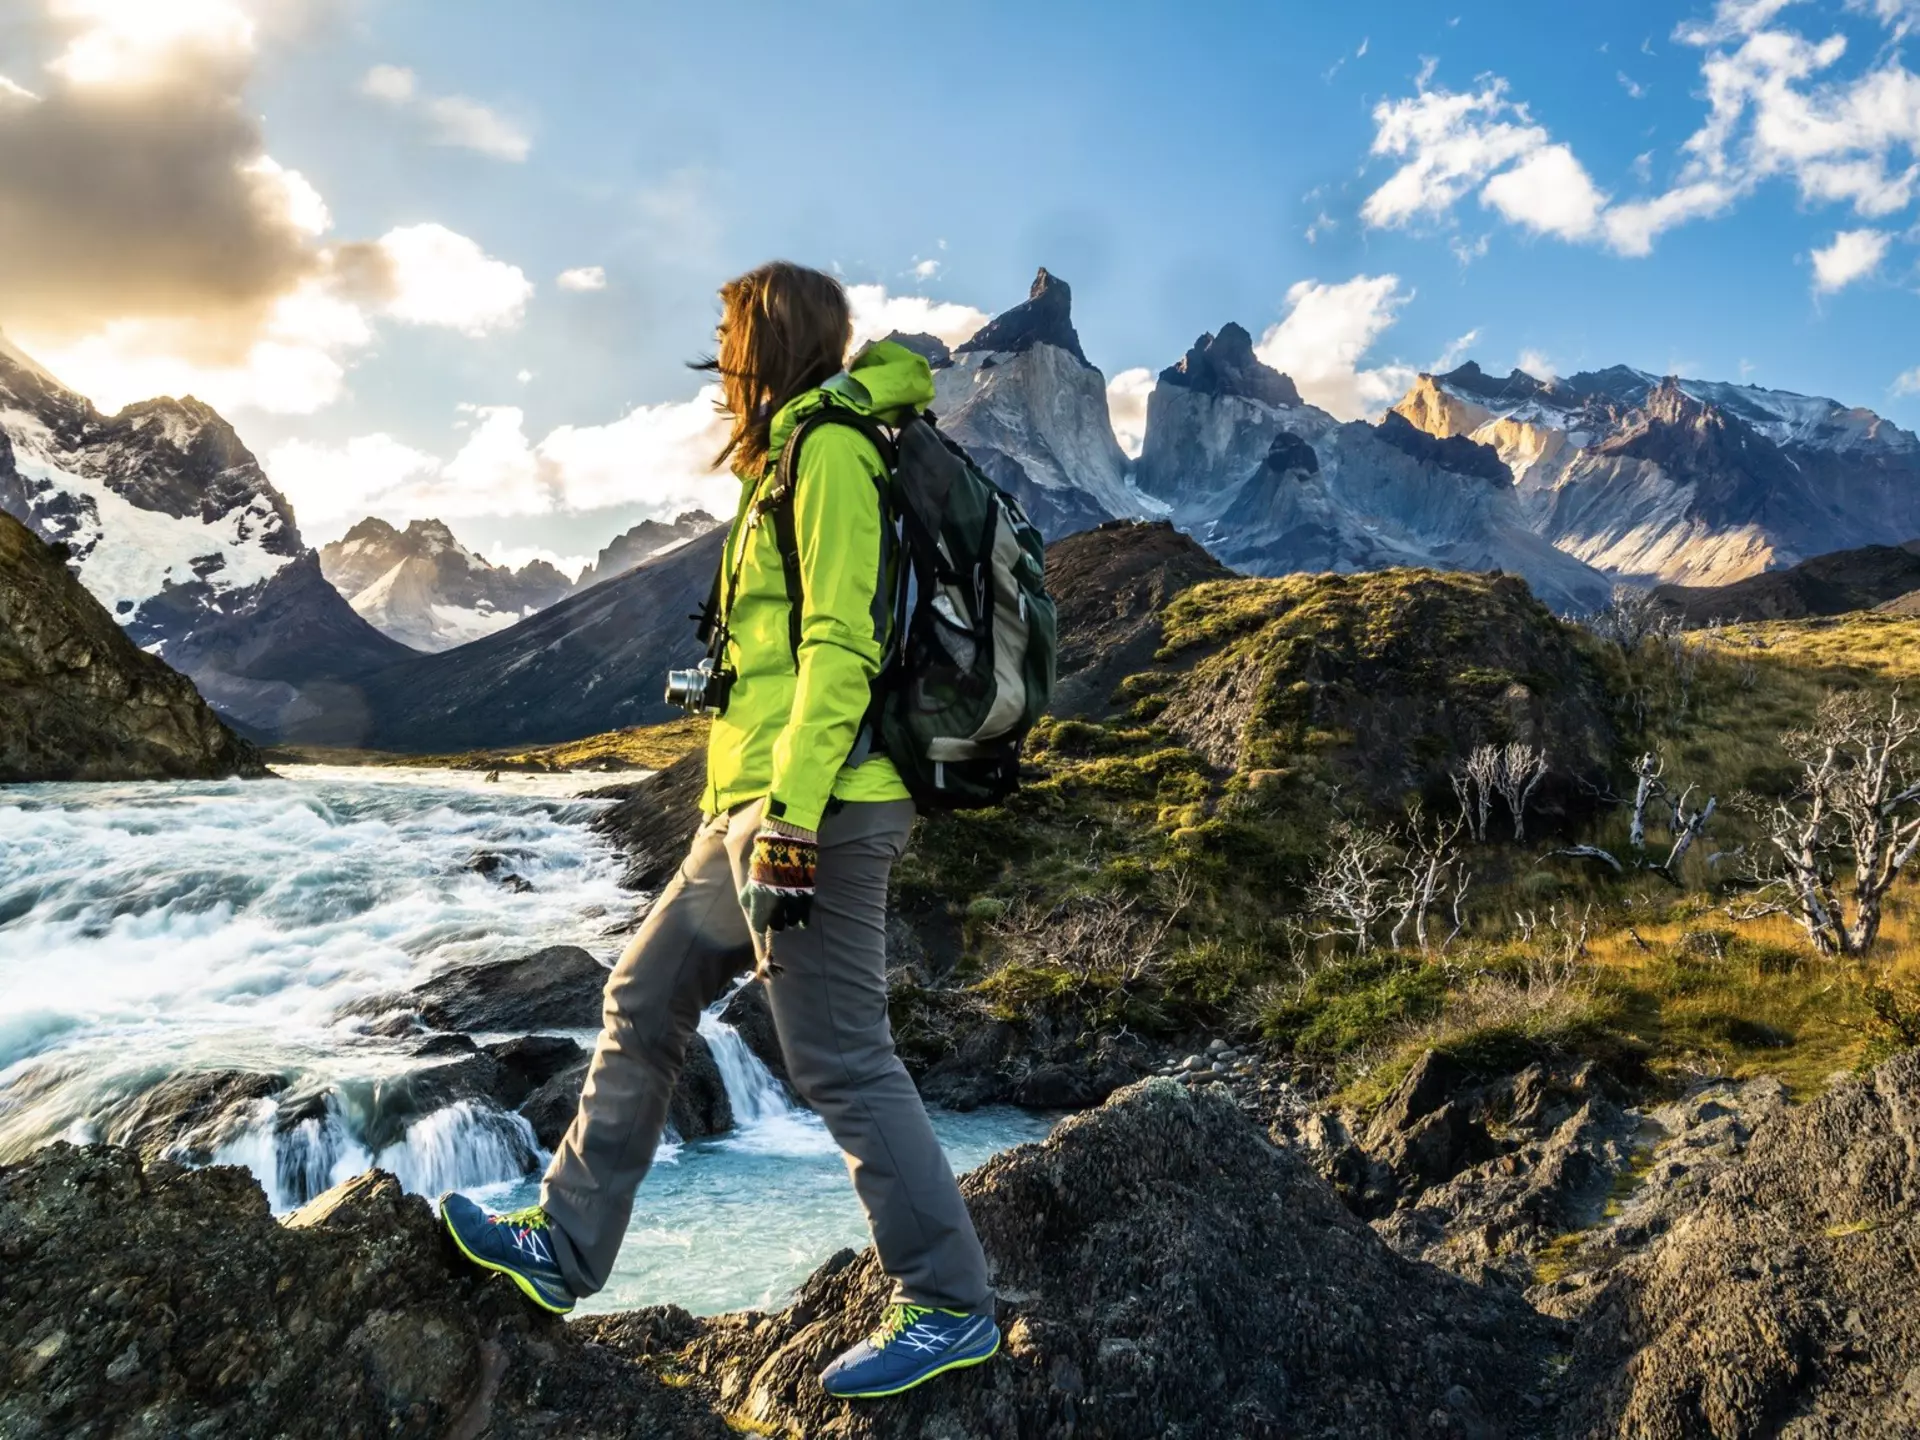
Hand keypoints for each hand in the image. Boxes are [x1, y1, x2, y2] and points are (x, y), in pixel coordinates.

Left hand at [740, 820, 817, 934]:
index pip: (757, 919)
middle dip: (775, 924)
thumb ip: (750, 889)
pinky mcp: (805, 892)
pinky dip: (803, 920)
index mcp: (757, 894)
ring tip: (790, 921)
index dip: (759, 925)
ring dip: (789, 921)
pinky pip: (804, 913)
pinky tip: (802, 924)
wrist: (785, 839)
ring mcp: (790, 896)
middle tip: (777, 922)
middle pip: (774, 923)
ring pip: (790, 920)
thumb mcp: (753, 871)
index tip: (761, 927)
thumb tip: (746, 903)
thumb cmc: (766, 852)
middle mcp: (773, 899)